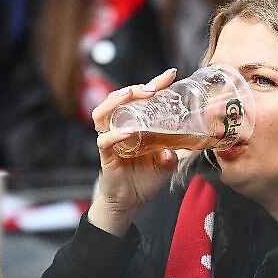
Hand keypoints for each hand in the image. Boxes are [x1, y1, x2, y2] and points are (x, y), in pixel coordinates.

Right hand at [88, 68, 178, 235]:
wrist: (129, 204)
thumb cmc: (143, 181)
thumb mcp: (165, 166)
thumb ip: (171, 156)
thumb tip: (176, 150)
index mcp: (136, 125)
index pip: (142, 99)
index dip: (155, 84)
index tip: (171, 74)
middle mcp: (120, 129)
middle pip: (119, 100)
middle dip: (135, 89)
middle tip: (152, 88)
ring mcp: (110, 142)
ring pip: (102, 114)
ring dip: (115, 101)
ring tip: (129, 95)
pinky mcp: (105, 157)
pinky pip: (104, 141)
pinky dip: (114, 135)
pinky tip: (128, 133)